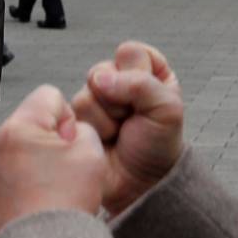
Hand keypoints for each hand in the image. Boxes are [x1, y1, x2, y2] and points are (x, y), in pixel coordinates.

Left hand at [0, 85, 107, 237]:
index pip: (49, 96)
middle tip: (62, 172)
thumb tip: (65, 131)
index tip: (70, 147)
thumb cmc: (65, 205)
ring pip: (15, 148)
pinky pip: (3, 172)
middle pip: (29, 123)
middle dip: (47, 140)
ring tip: (47, 190)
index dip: (68, 118)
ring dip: (31, 160)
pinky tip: (32, 200)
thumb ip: (81, 128)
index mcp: (17, 127)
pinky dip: (17, 180)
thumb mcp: (92, 154)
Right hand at [69, 42, 185, 215]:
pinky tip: (100, 141)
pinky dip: (89, 129)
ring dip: (103, 119)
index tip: (147, 100)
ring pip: (85, 93)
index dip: (136, 74)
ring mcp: (96, 102)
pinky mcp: (78, 120)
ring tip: (116, 135)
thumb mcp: (166, 109)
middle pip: (102, 69)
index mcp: (148, 73)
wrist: (137, 185)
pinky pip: (70, 112)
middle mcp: (120, 83)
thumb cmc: (158, 147)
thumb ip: (140, 84)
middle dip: (117, 99)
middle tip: (129, 120)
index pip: (131, 52)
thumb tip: (99, 79)